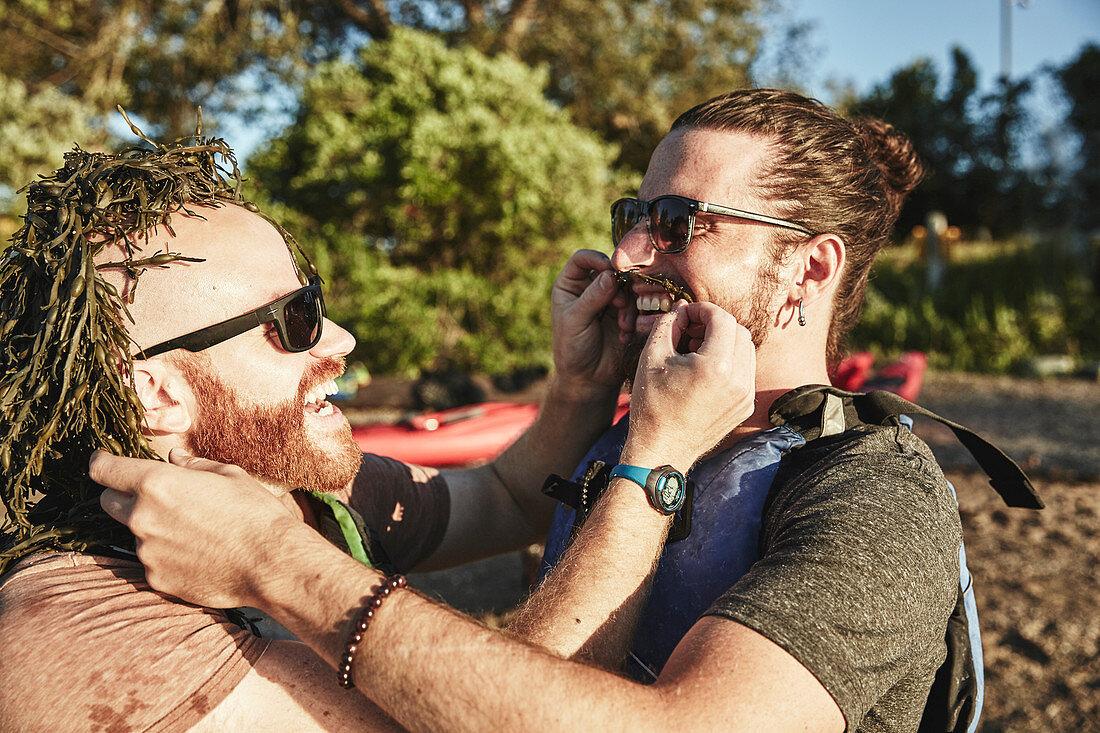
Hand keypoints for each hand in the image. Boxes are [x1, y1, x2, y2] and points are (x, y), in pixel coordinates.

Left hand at [92, 448, 305, 608]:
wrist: (272, 564)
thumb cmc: (255, 513)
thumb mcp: (230, 475)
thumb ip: (193, 466)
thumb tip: (174, 459)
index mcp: (157, 484)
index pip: (104, 469)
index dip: (101, 463)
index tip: (103, 461)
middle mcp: (142, 518)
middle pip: (107, 502)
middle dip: (122, 495)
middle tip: (154, 496)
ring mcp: (147, 552)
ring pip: (135, 534)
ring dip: (152, 529)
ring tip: (194, 532)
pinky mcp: (157, 579)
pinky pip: (152, 561)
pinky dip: (167, 556)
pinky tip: (199, 554)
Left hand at [550, 249, 627, 398]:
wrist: (588, 378)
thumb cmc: (573, 348)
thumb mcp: (576, 321)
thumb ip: (592, 298)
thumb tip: (610, 275)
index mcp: (570, 285)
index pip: (582, 258)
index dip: (597, 259)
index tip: (610, 270)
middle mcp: (590, 287)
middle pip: (611, 270)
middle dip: (619, 287)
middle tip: (619, 305)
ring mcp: (609, 299)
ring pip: (627, 287)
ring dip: (629, 305)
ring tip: (623, 326)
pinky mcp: (625, 313)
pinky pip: (637, 304)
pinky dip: (634, 317)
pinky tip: (625, 334)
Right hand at [622, 302, 755, 470]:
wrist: (661, 450)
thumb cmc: (652, 405)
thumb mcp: (651, 358)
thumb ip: (668, 324)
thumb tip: (681, 308)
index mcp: (716, 366)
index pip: (722, 319)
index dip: (703, 310)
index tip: (686, 315)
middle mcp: (739, 380)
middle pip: (739, 331)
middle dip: (715, 324)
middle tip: (691, 330)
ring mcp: (745, 395)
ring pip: (746, 350)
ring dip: (725, 342)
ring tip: (696, 350)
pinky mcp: (745, 406)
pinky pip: (745, 371)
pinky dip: (729, 362)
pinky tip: (704, 370)